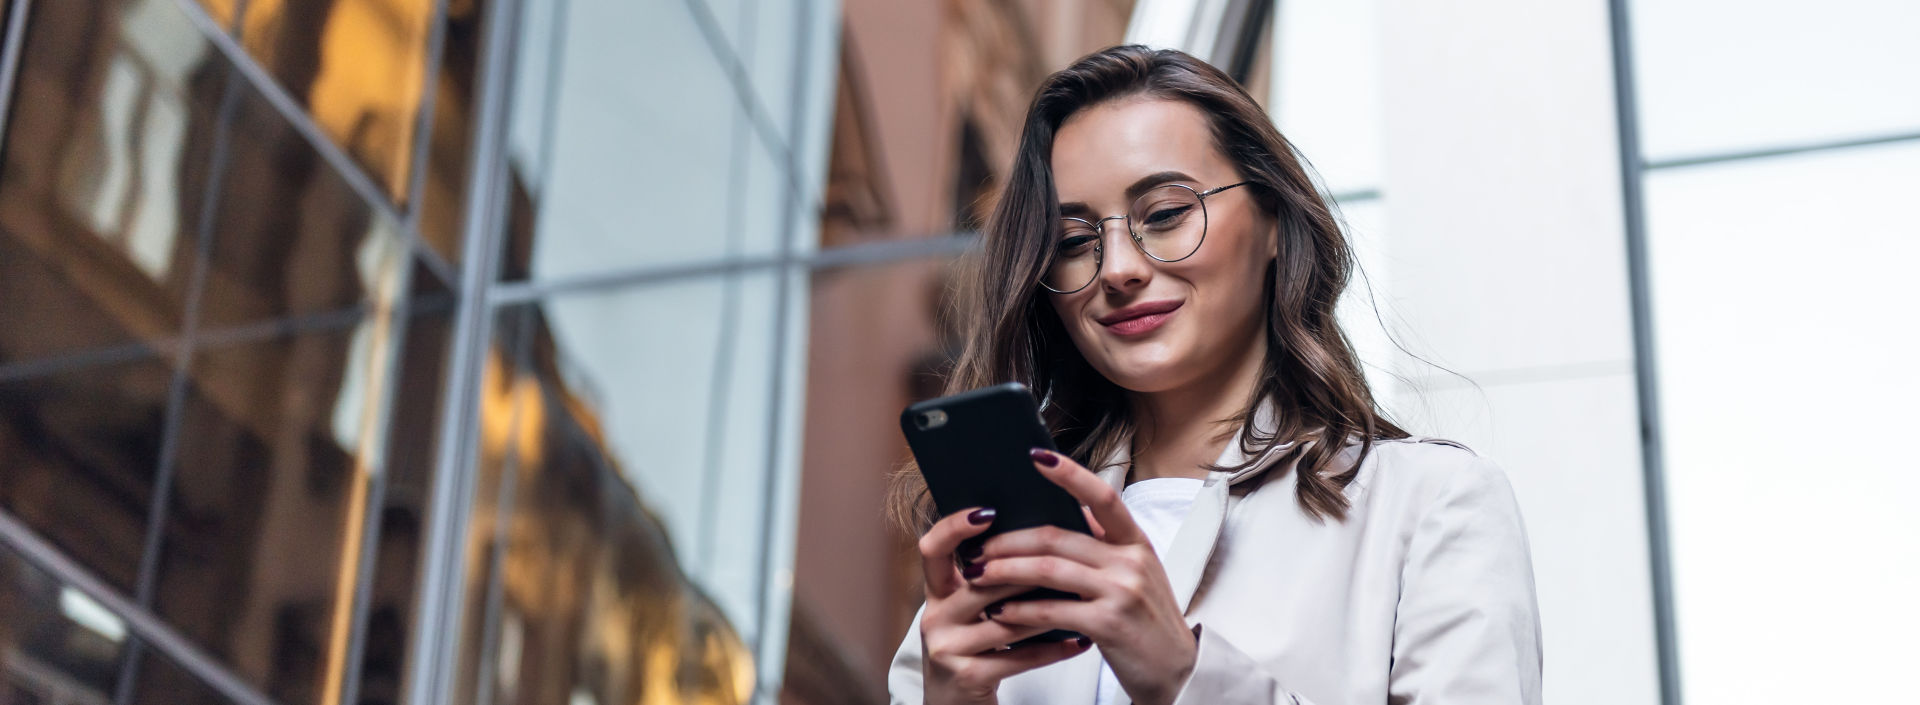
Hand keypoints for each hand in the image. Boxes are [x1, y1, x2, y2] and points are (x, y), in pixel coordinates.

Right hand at [916, 504, 1094, 704]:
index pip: (933, 548)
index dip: (954, 527)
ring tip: (1083, 596)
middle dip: (1026, 570)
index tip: (988, 511)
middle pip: (982, 583)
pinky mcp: (966, 677)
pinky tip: (1080, 641)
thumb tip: (1041, 534)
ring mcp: (948, 648)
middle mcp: (935, 617)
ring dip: (1048, 608)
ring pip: (1006, 619)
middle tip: (1067, 556)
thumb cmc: (976, 651)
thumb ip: (993, 579)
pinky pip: (1018, 657)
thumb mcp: (974, 613)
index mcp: (938, 593)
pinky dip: (1053, 649)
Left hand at [965, 449, 1198, 704]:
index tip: (1037, 457)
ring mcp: (1121, 591)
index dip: (1070, 474)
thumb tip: (1054, 522)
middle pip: (1058, 537)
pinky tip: (1000, 612)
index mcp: (1135, 542)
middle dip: (1010, 540)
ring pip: (1049, 569)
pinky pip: (1052, 609)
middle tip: (978, 547)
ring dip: (1005, 572)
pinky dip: (1020, 610)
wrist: (1177, 670)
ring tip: (977, 575)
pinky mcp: (1108, 623)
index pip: (1103, 496)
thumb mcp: (1134, 574)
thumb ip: (1102, 547)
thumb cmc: (1146, 621)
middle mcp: (1130, 560)